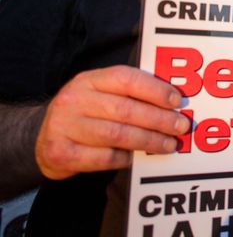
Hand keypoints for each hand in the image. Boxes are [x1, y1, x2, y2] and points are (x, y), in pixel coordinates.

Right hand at [36, 65, 189, 179]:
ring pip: (117, 134)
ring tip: (169, 145)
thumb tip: (173, 102)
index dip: (155, 89)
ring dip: (149, 141)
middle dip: (159, 119)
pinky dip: (125, 158)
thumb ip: (131, 94)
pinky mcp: (60, 152)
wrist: (45, 138)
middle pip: (126, 109)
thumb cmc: (86, 113)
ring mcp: (64, 126)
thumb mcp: (102, 94)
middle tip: (181, 127)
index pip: (126, 79)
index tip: (177, 101)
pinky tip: (137, 157)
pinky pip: (103, 157)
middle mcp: (74, 99)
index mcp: (89, 80)